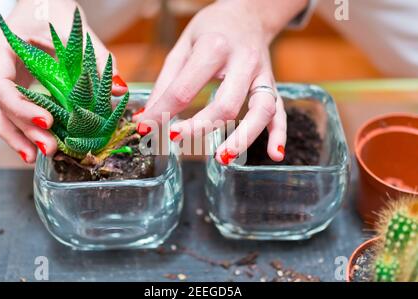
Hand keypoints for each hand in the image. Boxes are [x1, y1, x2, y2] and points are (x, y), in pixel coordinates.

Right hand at [0, 0, 126, 162]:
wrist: (41, 4)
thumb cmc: (53, 11)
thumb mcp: (75, 31)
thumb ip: (97, 59)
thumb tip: (119, 89)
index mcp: (3, 48)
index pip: (2, 86)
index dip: (22, 108)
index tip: (48, 121)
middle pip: (1, 107)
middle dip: (25, 131)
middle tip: (50, 148)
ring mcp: (2, 78)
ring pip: (1, 116)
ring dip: (20, 138)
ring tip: (41, 155)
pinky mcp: (13, 88)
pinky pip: (12, 114)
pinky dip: (24, 131)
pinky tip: (38, 147)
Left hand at [137, 0, 306, 163]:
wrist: (248, 14)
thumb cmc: (211, 30)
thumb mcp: (182, 47)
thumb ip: (166, 83)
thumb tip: (147, 118)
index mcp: (214, 47)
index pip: (185, 88)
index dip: (162, 112)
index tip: (145, 129)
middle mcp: (243, 61)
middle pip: (226, 104)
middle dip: (200, 127)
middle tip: (176, 140)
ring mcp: (262, 74)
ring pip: (260, 110)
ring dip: (243, 138)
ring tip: (222, 158)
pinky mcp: (272, 84)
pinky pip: (280, 111)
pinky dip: (279, 134)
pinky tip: (274, 155)